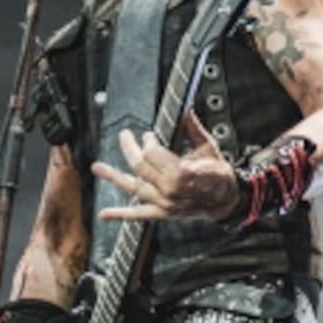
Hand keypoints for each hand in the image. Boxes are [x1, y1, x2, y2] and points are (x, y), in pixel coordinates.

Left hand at [93, 109, 237, 221]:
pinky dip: (120, 214)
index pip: (154, 154)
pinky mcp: (162, 213)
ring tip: (97, 167)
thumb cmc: (218, 173)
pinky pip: (139, 215)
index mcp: (185, 172)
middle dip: (131, 149)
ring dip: (114, 177)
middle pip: (141, 167)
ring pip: (134, 187)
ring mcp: (165, 203)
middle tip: (125, 136)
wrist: (225, 200)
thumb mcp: (209, 147)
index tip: (148, 135)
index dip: (148, 141)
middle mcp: (171, 189)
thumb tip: (185, 108)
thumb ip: (193, 128)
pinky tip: (104, 214)